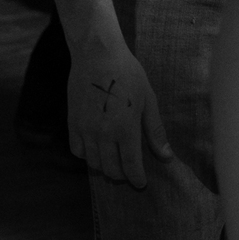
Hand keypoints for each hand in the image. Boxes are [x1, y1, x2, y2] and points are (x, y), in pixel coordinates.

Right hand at [68, 42, 173, 187]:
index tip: (141, 183)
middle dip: (121, 175)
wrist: (97, 55)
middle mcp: (103, 133)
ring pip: (93, 163)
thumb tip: (166, 156)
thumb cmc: (128, 74)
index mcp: (125, 129)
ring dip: (105, 167)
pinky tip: (96, 149)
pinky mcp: (72, 122)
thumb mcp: (148, 100)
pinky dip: (87, 155)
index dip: (136, 178)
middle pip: (111, 169)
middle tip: (129, 174)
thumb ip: (155, 131)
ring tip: (114, 164)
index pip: (130, 166)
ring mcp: (85, 128)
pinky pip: (77, 150)